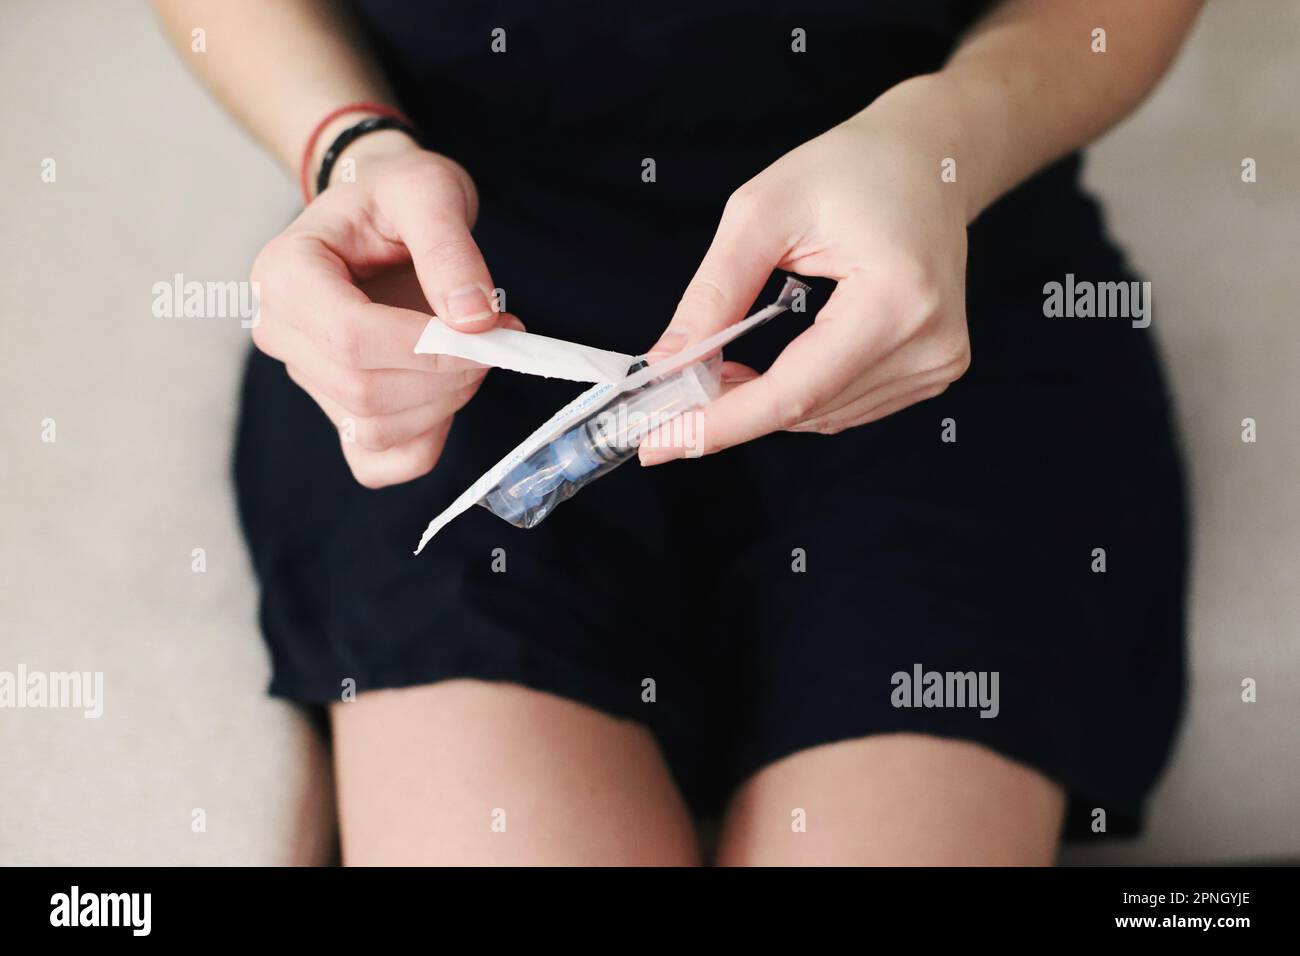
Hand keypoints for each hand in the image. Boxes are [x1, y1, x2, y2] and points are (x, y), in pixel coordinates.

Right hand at [250, 132, 515, 487]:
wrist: (384, 214)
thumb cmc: (398, 195)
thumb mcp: (428, 191)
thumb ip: (451, 250)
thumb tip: (474, 321)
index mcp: (284, 273)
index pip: (349, 337)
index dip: (427, 348)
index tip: (488, 327)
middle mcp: (281, 332)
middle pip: (364, 390)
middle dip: (448, 375)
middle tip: (496, 336)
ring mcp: (306, 378)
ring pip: (375, 429)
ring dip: (445, 403)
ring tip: (476, 350)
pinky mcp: (337, 413)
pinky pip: (376, 462)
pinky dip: (425, 442)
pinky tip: (449, 393)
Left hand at [639, 79, 970, 464]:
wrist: (930, 158)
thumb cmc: (851, 168)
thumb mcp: (762, 211)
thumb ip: (713, 293)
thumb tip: (666, 364)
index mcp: (895, 299)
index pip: (795, 391)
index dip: (722, 423)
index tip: (658, 443)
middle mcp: (929, 343)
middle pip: (806, 410)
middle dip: (730, 410)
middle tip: (668, 397)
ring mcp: (938, 363)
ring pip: (822, 418)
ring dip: (762, 405)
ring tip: (721, 367)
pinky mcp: (935, 370)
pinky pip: (845, 407)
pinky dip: (797, 397)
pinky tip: (768, 370)